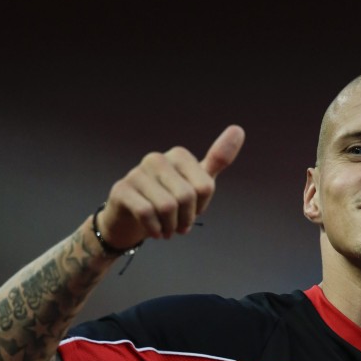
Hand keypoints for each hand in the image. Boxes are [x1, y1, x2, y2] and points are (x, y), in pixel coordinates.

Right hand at [96, 124, 244, 248]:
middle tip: (178, 226)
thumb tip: (239, 129)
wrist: (132, 221)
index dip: (200, 207)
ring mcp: (137, 173)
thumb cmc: (168, 201)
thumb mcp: (196, 184)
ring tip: (166, 229)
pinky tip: (154, 231)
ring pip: (167, 207)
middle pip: (186, 197)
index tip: (191, 210)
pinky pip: (146, 213)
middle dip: (185, 220)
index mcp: (178, 155)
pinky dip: (155, 229)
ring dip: (170, 227)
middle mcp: (156, 159)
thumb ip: (217, 161)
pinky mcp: (122, 190)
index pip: (205, 187)